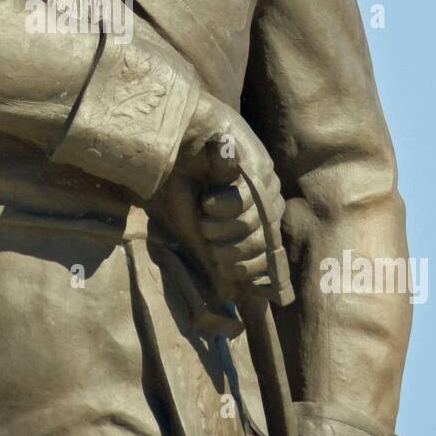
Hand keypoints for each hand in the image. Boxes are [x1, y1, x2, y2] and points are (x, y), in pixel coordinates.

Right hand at [181, 93, 285, 301]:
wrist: (169, 140)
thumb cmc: (178, 180)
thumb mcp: (191, 228)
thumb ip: (211, 258)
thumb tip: (227, 295)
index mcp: (251, 218)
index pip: (266, 258)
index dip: (246, 269)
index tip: (219, 262)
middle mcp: (263, 202)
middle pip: (264, 247)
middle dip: (232, 249)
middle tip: (208, 233)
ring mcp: (264, 185)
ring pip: (259, 226)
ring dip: (227, 227)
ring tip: (206, 210)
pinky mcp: (260, 167)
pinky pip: (254, 202)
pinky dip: (228, 207)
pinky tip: (211, 196)